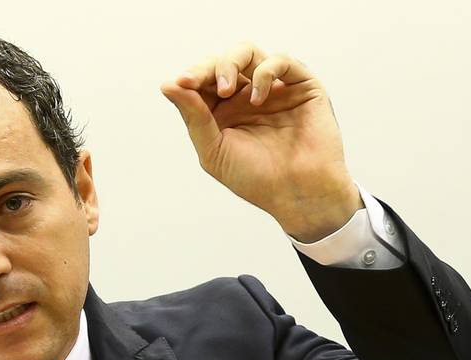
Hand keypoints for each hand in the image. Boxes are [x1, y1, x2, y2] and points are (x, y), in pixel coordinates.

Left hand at [160, 43, 363, 241]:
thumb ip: (193, 116)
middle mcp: (247, 97)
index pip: (202, 81)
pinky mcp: (302, 86)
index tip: (181, 83)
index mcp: (224, 112)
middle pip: (221, 62)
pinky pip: (282, 62)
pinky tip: (257, 98)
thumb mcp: (213, 150)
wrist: (298, 195)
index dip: (190, 76)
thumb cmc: (256, 179)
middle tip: (196, 82)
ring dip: (230, 62)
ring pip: (248, 53)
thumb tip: (168, 85)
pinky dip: (265, 72)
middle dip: (206, 68)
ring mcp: (274, 89)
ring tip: (224, 88)